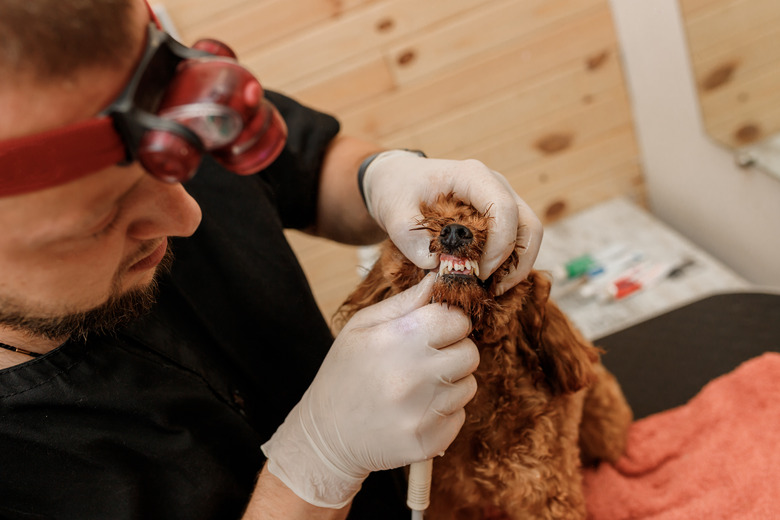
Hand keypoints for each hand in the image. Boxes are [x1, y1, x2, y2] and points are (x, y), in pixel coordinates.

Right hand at [261, 274, 478, 507]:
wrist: (327, 435)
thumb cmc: (345, 373)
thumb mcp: (361, 327)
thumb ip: (404, 303)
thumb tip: (438, 280)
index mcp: (397, 340)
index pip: (456, 320)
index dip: (449, 322)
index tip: (436, 330)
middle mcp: (413, 377)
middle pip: (470, 353)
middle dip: (454, 352)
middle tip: (427, 359)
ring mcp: (422, 414)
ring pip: (468, 386)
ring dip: (450, 383)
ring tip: (417, 387)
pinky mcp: (429, 443)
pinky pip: (459, 416)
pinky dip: (444, 412)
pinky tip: (416, 410)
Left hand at [362, 150, 542, 294]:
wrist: (399, 182)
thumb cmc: (398, 190)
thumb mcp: (393, 211)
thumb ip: (409, 237)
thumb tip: (435, 265)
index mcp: (472, 177)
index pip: (503, 208)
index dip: (499, 245)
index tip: (478, 273)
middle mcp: (496, 185)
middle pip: (529, 225)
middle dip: (516, 262)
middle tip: (490, 287)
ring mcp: (502, 200)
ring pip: (530, 235)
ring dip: (517, 266)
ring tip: (491, 289)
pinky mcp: (501, 218)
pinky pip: (518, 242)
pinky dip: (509, 265)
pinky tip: (487, 282)